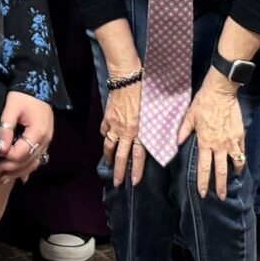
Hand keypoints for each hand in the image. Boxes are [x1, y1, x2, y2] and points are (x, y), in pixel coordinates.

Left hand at [0, 90, 56, 185]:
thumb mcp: (11, 107)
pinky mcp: (44, 142)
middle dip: (7, 169)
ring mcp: (47, 142)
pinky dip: (28, 169)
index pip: (20, 153)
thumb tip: (1, 149)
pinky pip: (38, 160)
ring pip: (32, 164)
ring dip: (17, 173)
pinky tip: (21, 178)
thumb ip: (6, 127)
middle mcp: (45, 140)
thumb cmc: (23, 95)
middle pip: (26, 162)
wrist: (38, 86)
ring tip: (1, 179)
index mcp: (38, 132)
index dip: (5, 158)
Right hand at [98, 74, 146, 188]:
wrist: (127, 78)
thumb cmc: (145, 91)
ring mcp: (114, 124)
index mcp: (139, 130)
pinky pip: (104, 130)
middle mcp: (126, 130)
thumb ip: (151, 126)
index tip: (134, 181)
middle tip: (117, 182)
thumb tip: (154, 138)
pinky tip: (105, 138)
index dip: (136, 169)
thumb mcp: (153, 111)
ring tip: (108, 164)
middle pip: (121, 155)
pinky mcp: (107, 117)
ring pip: (109, 145)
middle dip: (119, 171)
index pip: (138, 155)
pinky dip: (105, 135)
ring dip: (108, 156)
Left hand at [180, 83, 247, 200]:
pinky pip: (242, 150)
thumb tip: (177, 143)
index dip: (204, 182)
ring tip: (234, 180)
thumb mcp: (189, 116)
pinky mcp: (240, 134)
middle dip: (221, 186)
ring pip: (236, 162)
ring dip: (235, 173)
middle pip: (222, 171)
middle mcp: (220, 145)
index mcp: (205, 142)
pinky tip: (240, 162)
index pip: (204, 168)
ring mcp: (232, 140)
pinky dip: (241, 158)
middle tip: (222, 197)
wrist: (221, 91)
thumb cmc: (203, 102)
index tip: (203, 193)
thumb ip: (183, 131)